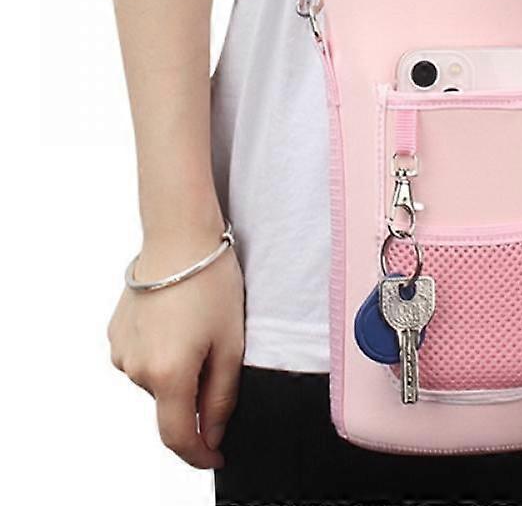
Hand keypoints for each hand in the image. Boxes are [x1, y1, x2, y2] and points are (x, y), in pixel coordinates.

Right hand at [108, 229, 244, 468]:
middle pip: (171, 403)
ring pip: (157, 379)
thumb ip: (221, 396)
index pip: (178, 437)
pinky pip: (144, 357)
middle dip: (196, 390)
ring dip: (179, 367)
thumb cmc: (212, 284)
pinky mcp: (115, 334)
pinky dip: (163, 350)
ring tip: (200, 324)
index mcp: (167, 375)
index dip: (199, 455)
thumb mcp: (231, 343)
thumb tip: (211, 435)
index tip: (217, 457)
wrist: (180, 237)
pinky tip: (179, 318)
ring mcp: (121, 352)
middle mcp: (136, 370)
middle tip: (220, 348)